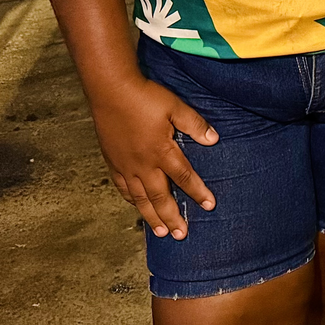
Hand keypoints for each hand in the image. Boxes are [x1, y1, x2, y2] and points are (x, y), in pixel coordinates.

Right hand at [89, 76, 218, 237]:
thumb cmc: (145, 96)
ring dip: (151, 216)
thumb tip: (214, 140)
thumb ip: (195, 125)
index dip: (198, 192)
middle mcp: (143, 164)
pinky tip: (136, 205)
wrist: (110, 90)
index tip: (209, 205)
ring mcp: (125, 165)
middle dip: (172, 216)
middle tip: (182, 234)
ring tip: (161, 232)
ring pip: (140, 197)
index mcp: (161, 151)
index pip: (184, 177)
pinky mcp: (112, 161)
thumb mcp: (175, 106)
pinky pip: (123, 187)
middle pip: (160, 196)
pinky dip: (132, 200)